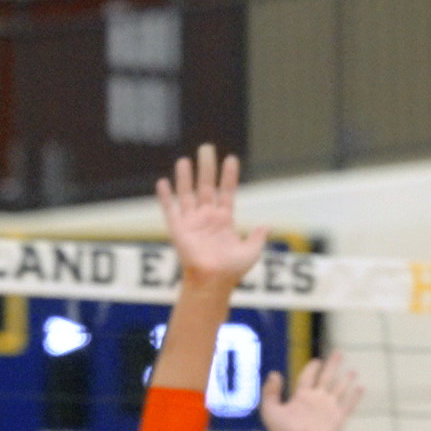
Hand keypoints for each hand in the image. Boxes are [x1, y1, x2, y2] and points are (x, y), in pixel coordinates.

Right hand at [154, 144, 267, 291]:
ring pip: (188, 194)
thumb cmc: (232, 271)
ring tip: (185, 159)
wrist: (213, 282)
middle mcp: (207, 218)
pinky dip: (166, 197)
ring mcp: (192, 222)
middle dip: (207, 168)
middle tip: (206, 148)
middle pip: (206, 187)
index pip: (226, 192)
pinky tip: (163, 182)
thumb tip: (267, 225)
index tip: (231, 159)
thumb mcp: (251, 252)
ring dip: (186, 177)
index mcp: (224, 221)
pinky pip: (170, 210)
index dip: (229, 176)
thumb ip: (258, 237)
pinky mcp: (178, 229)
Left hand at [259, 354, 363, 430]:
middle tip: (339, 352)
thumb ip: (270, 391)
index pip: (308, 377)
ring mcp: (327, 408)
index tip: (316, 361)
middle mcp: (316, 400)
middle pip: (326, 377)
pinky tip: (361, 387)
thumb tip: (275, 373)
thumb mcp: (270, 410)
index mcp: (301, 396)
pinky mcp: (337, 418)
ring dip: (346, 379)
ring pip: (339, 389)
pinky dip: (355, 396)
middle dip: (333, 365)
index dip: (312, 368)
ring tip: (354, 370)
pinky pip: (348, 404)